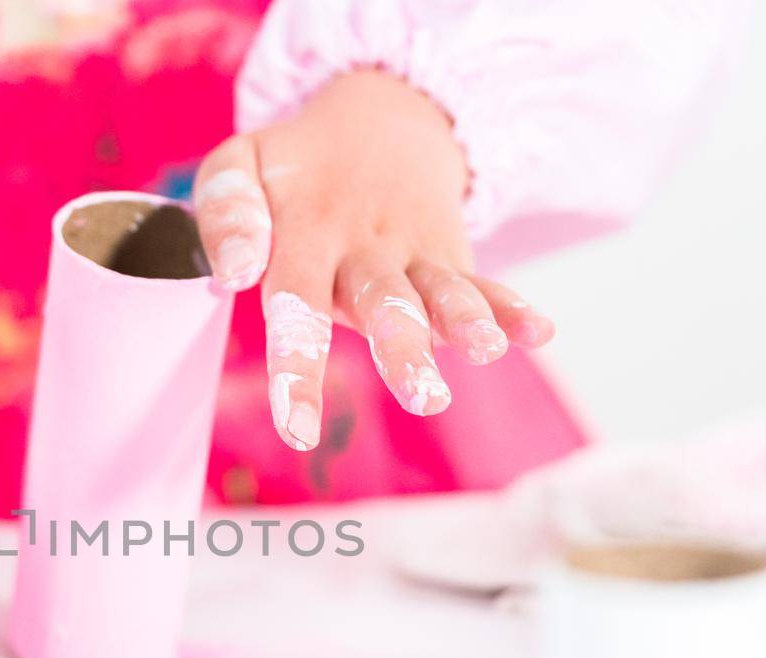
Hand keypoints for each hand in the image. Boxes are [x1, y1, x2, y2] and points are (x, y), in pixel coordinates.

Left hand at [194, 71, 555, 449]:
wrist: (382, 121)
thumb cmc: (295, 169)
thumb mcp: (240, 165)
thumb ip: (226, 214)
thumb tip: (233, 273)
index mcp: (306, 231)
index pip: (297, 304)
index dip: (297, 368)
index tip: (299, 428)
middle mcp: (364, 246)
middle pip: (385, 304)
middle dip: (405, 352)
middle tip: (424, 400)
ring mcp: (413, 251)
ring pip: (441, 293)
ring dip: (466, 323)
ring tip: (485, 354)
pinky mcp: (450, 255)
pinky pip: (483, 281)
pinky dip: (512, 306)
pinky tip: (539, 333)